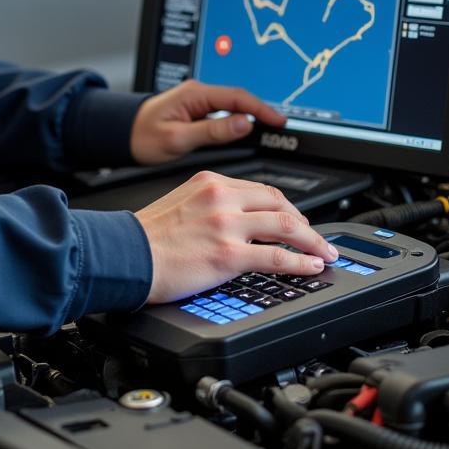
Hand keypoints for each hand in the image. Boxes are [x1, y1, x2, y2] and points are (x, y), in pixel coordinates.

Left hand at [129, 80, 285, 164]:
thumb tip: (244, 124)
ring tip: (269, 130)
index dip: (262, 108)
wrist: (121, 134)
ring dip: (250, 115)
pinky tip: (246, 130)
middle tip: (281, 127)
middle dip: (261, 111)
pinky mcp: (195, 109)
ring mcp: (196, 100)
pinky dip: (237, 119)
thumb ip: (212, 131)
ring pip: (231, 105)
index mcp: (194, 94)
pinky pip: (222, 111)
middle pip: (238, 99)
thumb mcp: (178, 138)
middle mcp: (197, 93)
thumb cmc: (142, 135)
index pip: (237, 97)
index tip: (279, 121)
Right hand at [135, 170, 338, 303]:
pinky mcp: (228, 253)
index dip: (285, 206)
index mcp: (209, 182)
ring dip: (312, 241)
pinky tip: (311, 267)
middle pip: (279, 202)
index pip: (259, 189)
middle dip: (305, 222)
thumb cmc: (147, 236)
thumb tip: (238, 223)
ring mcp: (226, 224)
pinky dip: (301, 262)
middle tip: (316, 238)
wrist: (125, 254)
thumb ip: (210, 206)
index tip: (295, 220)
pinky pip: (277, 257)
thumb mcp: (181, 204)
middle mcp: (220, 197)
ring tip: (323, 253)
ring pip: (286, 225)